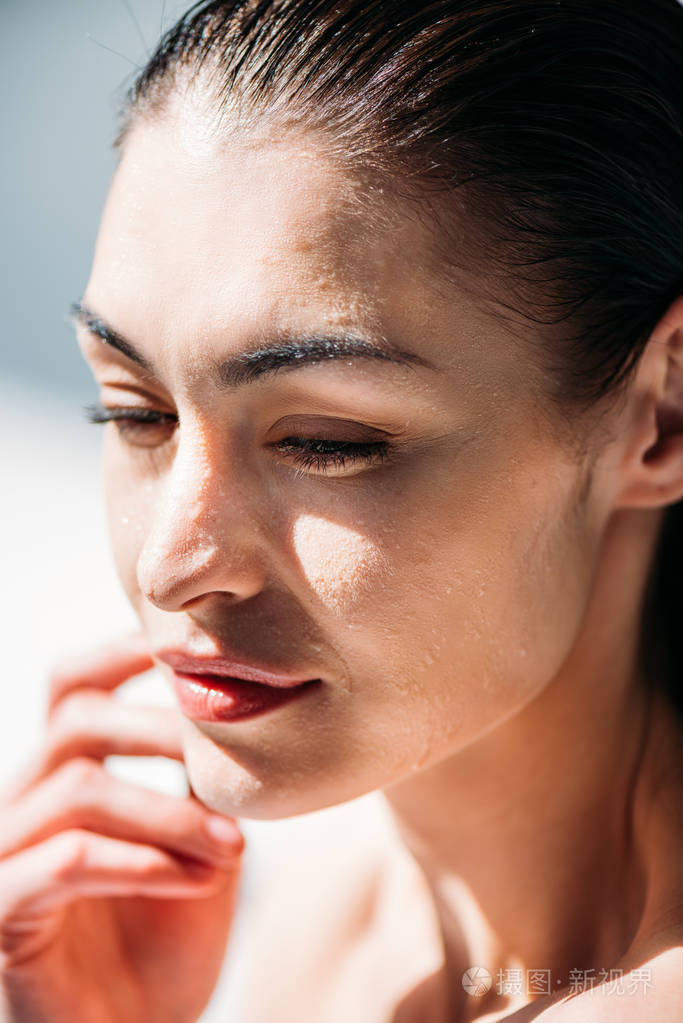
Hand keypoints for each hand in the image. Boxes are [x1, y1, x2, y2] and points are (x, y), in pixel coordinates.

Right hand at [0, 633, 244, 1022]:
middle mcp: (25, 802)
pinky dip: (140, 862)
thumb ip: (202, 780)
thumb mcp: (198, 843)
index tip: (196, 652)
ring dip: (167, 811)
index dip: (124, 651)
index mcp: (64, 774)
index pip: (73, 684)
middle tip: (230, 766)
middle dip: (159, 730)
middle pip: (74, 718)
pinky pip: (66, 860)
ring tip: (231, 849)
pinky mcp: (3, 914)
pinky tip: (195, 879)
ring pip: (78, 787)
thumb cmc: (165, 938)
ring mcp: (6, 857)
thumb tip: (237, 709)